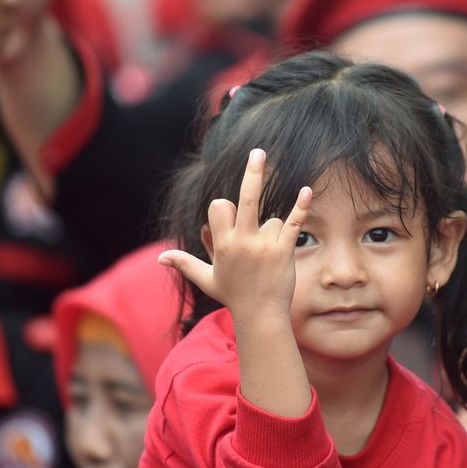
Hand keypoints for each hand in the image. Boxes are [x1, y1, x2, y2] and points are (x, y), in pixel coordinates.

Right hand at [159, 149, 312, 323]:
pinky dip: (300, 207)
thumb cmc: (234, 297)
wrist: (260, 316)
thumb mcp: (206, 279)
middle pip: (245, 198)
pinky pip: (293, 223)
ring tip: (269, 260)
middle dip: (252, 174)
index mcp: (222, 244)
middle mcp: (242, 241)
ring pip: (272, 218)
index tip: (229, 222)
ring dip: (273, 232)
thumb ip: (185, 264)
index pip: (220, 206)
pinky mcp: (283, 250)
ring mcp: (264, 245)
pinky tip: (306, 191)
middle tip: (257, 151)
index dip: (224, 208)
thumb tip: (160, 257)